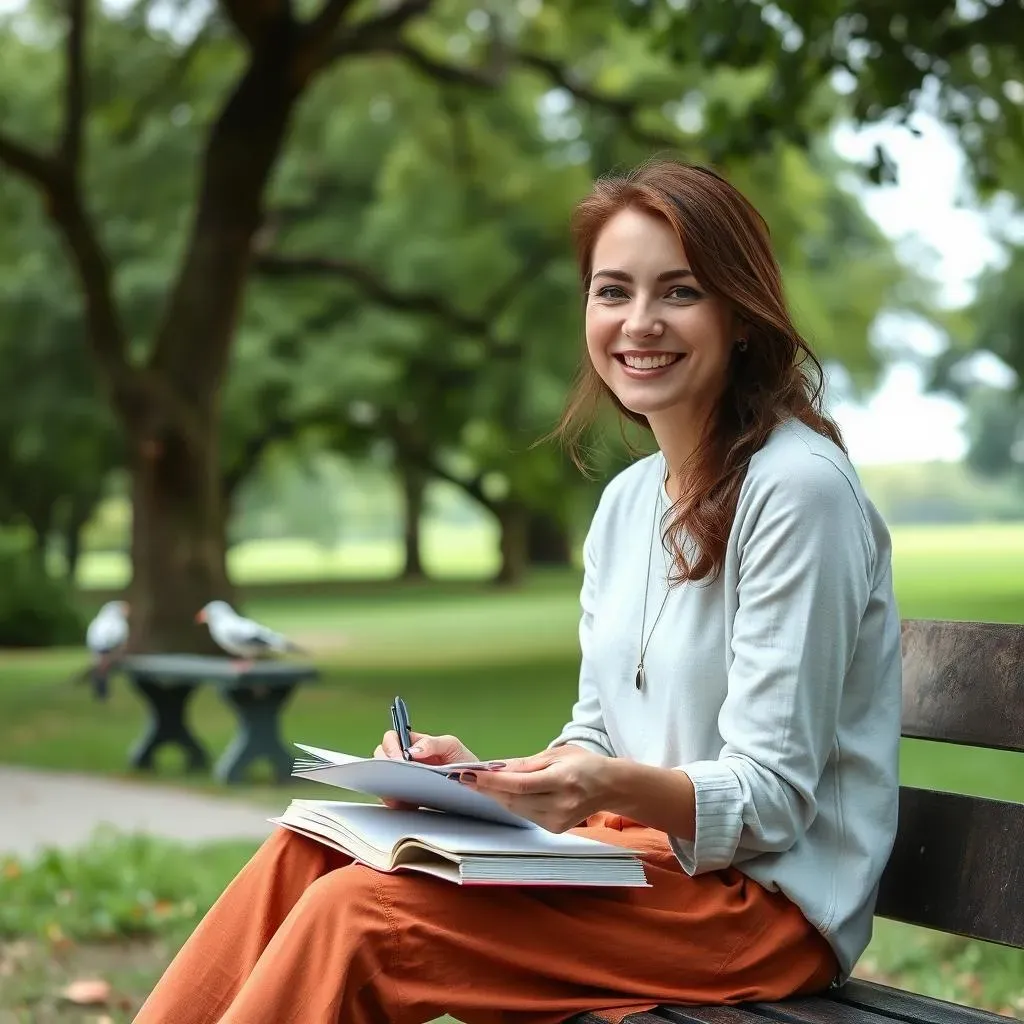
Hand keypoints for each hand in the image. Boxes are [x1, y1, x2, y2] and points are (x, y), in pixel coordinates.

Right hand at [374, 730, 478, 809]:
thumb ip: (433, 743)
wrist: (477, 790)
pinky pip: (389, 799)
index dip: (391, 746)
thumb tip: (413, 750)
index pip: (392, 738)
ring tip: (403, 790)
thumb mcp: (452, 747)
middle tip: (400, 775)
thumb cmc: (464, 764)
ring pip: (382, 779)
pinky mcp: (405, 799)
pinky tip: (406, 803)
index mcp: (415, 745)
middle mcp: (405, 761)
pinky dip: (393, 801)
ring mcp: (403, 780)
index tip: (399, 758)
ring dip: (388, 784)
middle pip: (381, 757)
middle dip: (386, 765)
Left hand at [460, 745, 609, 832]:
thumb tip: (496, 768)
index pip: (519, 784)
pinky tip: (502, 794)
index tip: (469, 775)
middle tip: (464, 777)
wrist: (609, 786)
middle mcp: (560, 804)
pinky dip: (511, 804)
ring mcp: (558, 820)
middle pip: (513, 799)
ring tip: (478, 783)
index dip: (491, 781)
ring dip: (496, 796)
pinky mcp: (555, 828)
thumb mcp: (557, 754)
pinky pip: (525, 815)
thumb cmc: (583, 764)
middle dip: (487, 789)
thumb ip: (526, 764)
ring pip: (516, 809)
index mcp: (562, 781)